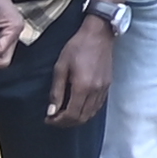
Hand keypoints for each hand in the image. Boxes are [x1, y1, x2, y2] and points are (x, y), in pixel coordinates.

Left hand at [48, 6, 120, 125]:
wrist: (99, 34)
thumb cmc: (77, 47)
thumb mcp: (60, 67)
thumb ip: (56, 90)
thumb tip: (52, 111)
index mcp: (82, 87)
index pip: (71, 115)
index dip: (58, 121)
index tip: (48, 119)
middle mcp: (95, 91)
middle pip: (82, 118)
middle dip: (66, 123)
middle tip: (54, 119)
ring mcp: (103, 89)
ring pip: (91, 114)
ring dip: (77, 119)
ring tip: (64, 114)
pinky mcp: (108, 86)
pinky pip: (97, 106)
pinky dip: (87, 112)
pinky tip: (78, 106)